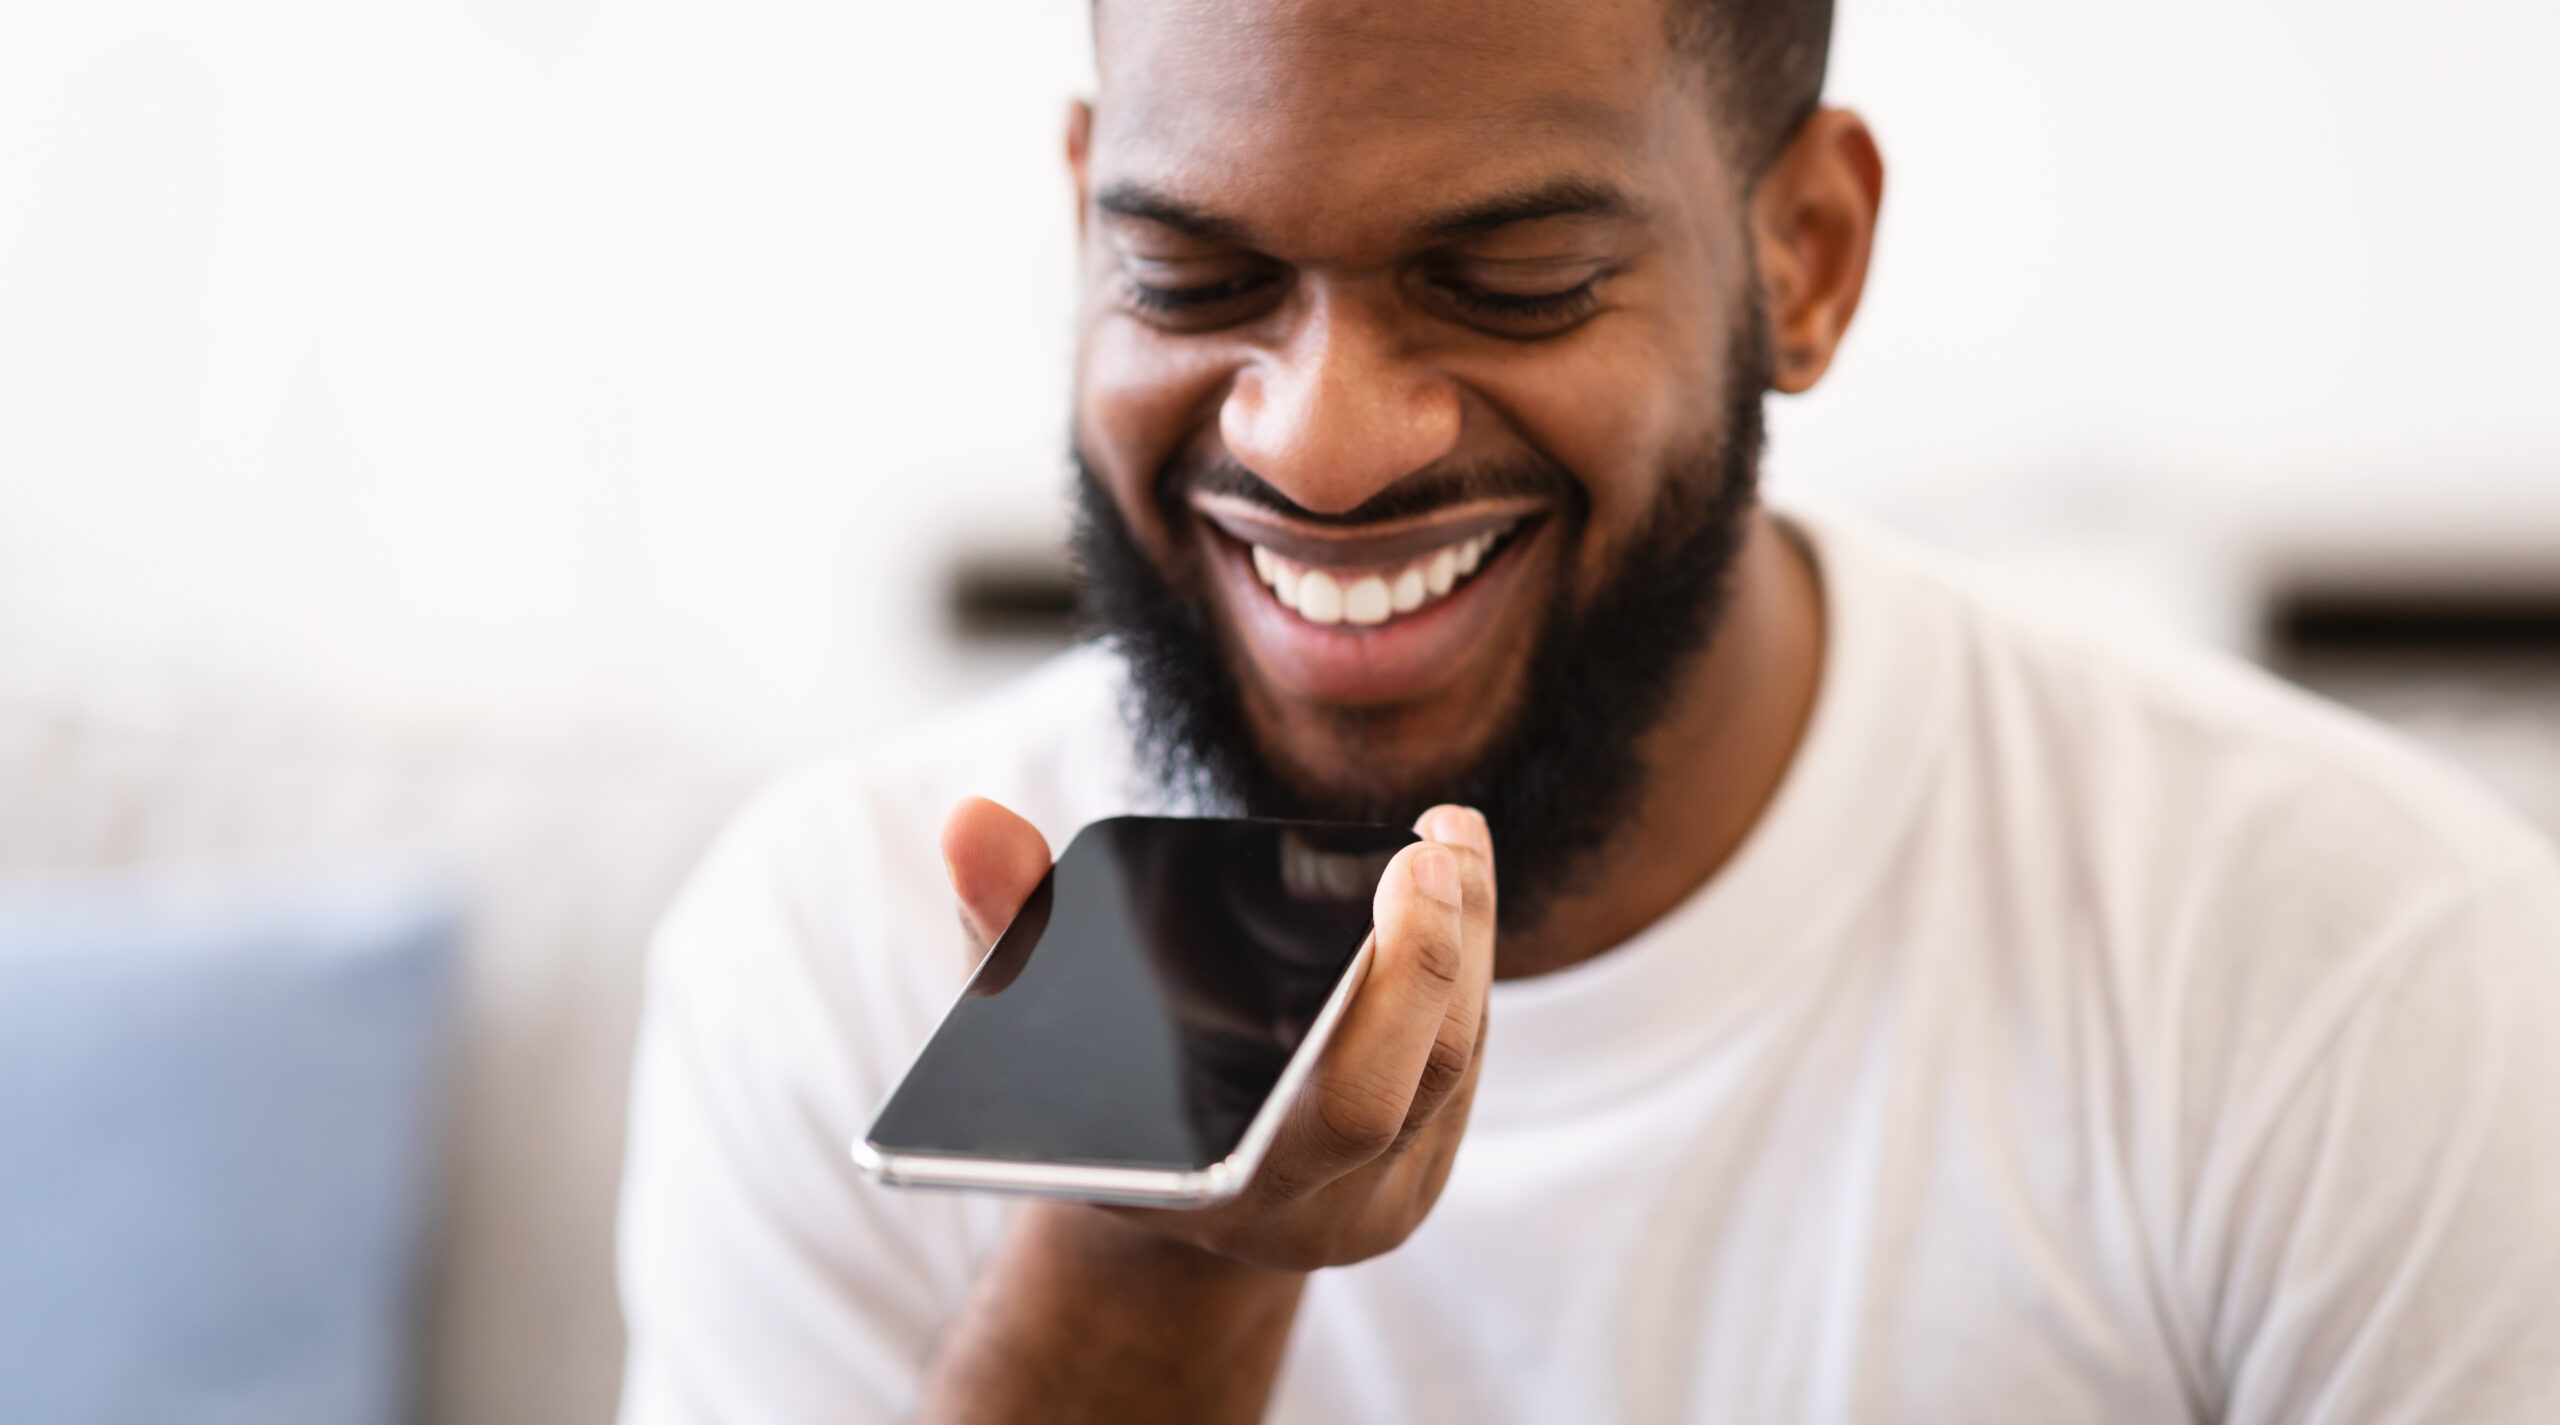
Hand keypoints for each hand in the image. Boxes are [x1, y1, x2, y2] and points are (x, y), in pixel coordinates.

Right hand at [939, 798, 1498, 1269]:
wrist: (1148, 1211)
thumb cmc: (1082, 1103)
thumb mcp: (1027, 1022)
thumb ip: (1003, 920)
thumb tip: (971, 822)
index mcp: (1229, 1187)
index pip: (1348, 1106)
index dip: (1400, 988)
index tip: (1409, 868)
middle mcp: (1319, 1211)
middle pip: (1422, 1075)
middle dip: (1445, 943)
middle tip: (1439, 837)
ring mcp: (1381, 1201)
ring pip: (1459, 1064)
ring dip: (1471, 943)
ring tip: (1454, 839)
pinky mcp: (1421, 1178)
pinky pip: (1465, 1070)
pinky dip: (1466, 975)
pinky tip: (1456, 894)